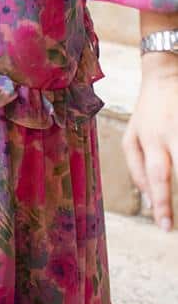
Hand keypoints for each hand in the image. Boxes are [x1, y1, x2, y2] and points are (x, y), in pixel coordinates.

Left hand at [123, 52, 177, 230]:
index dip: (161, 202)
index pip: (156, 175)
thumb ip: (135, 167)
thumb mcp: (131, 134)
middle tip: (176, 223)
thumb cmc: (147, 112)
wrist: (164, 76)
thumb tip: (148, 199)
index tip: (165, 227)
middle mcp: (171, 133)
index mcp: (151, 138)